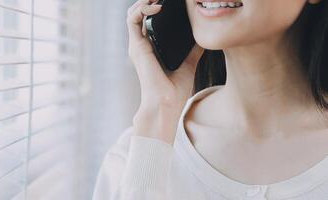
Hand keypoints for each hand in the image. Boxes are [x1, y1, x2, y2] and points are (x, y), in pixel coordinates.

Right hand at [127, 0, 203, 144]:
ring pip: (133, 13)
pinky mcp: (136, 46)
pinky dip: (142, 8)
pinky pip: (133, 20)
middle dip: (150, 1)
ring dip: (145, 1)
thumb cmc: (175, 90)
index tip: (170, 2)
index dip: (156, 7)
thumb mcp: (189, 64)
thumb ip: (193, 50)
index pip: (150, 21)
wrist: (166, 103)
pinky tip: (157, 6)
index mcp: (152, 48)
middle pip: (140, 14)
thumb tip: (204, 38)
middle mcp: (142, 44)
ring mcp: (137, 45)